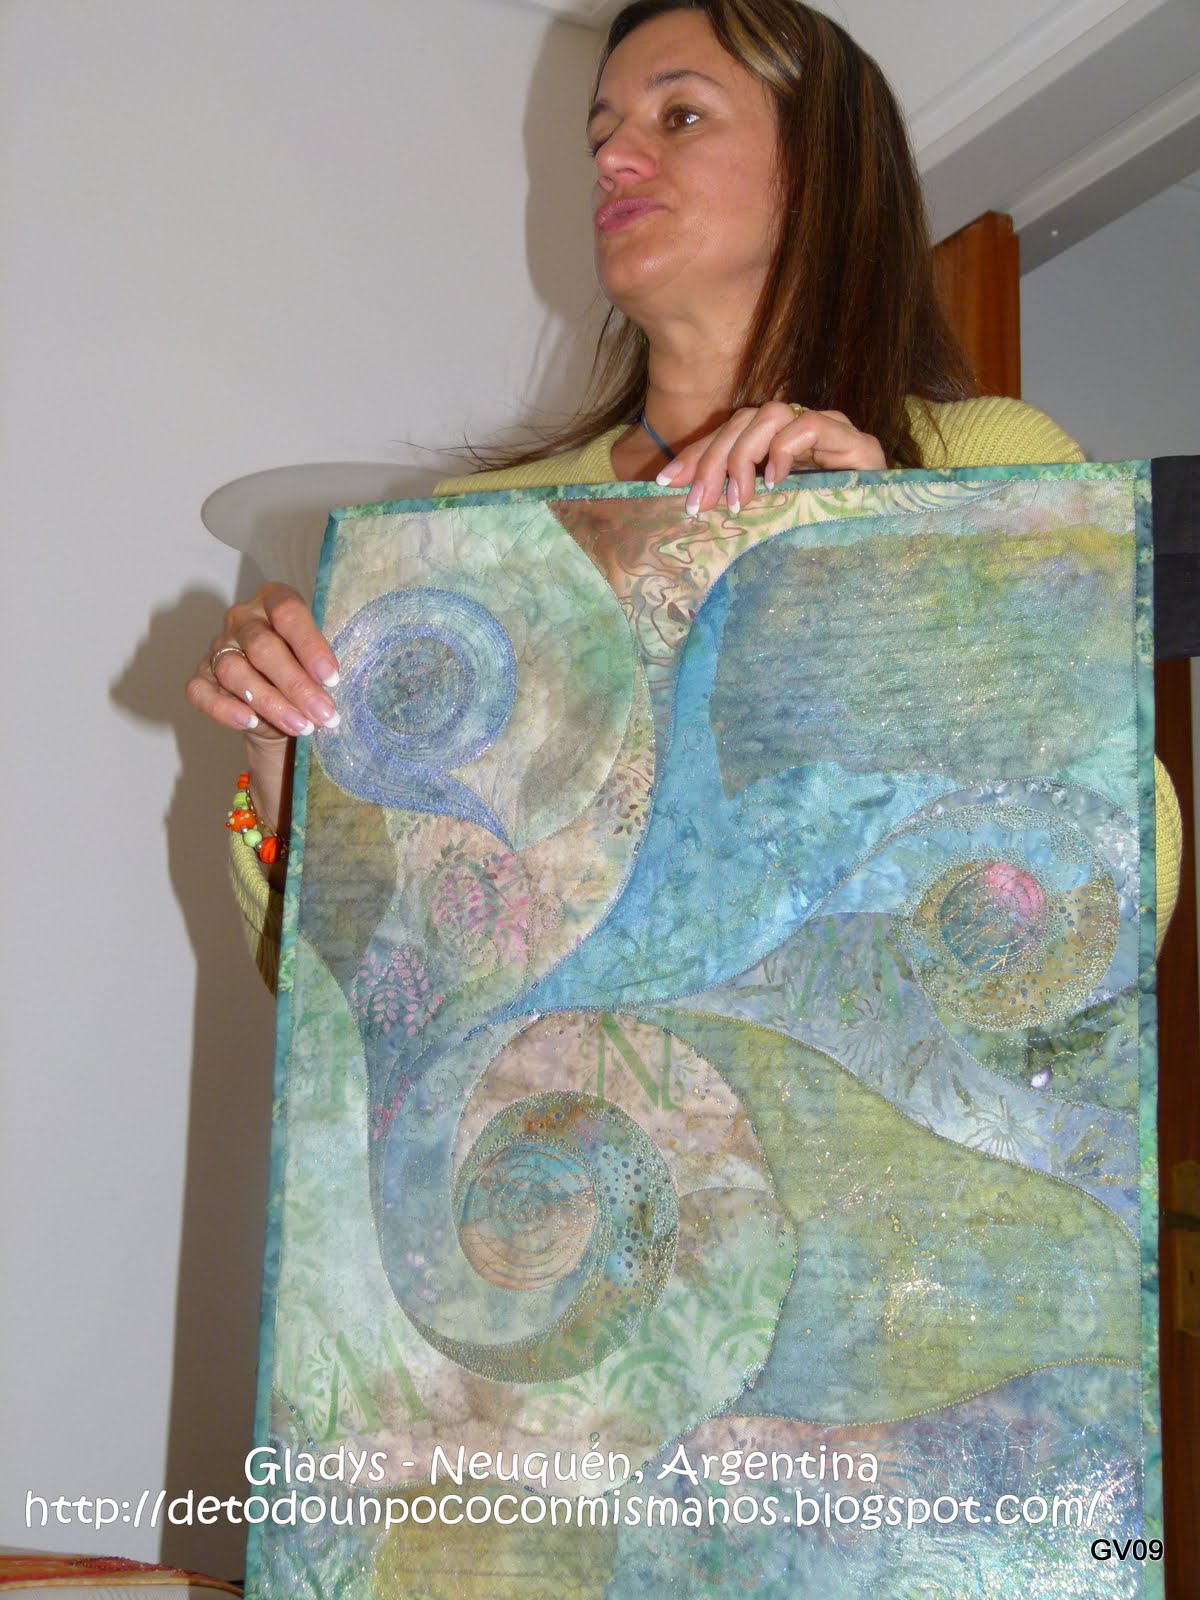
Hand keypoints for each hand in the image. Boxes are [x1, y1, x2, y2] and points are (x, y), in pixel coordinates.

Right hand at [186, 582, 340, 834]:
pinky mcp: (202, 678)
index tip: (333, 678)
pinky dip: (224, 708)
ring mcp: (218, 647)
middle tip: (326, 714)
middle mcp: (242, 619)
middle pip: (263, 646)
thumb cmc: (309, 673)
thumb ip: (327, 663)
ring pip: (235, 671)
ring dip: (270, 702)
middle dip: (297, 685)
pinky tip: (250, 722)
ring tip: (302, 727)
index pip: (288, 612)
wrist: (282, 705)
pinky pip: (202, 692)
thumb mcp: (322, 662)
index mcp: (274, 601)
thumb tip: (346, 684)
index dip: (310, 645)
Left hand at [655, 401, 885, 515]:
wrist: (886, 545)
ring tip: (738, 499)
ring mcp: (829, 431)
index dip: (696, 454)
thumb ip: (741, 503)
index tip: (665, 482)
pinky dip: (786, 451)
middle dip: (713, 459)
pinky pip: (810, 426)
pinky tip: (775, 483)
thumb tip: (691, 508)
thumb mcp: (771, 518)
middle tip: (699, 504)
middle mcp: (800, 430)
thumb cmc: (824, 536)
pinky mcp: (856, 442)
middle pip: (744, 420)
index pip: (729, 433)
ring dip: (744, 456)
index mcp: (778, 445)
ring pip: (771, 415)